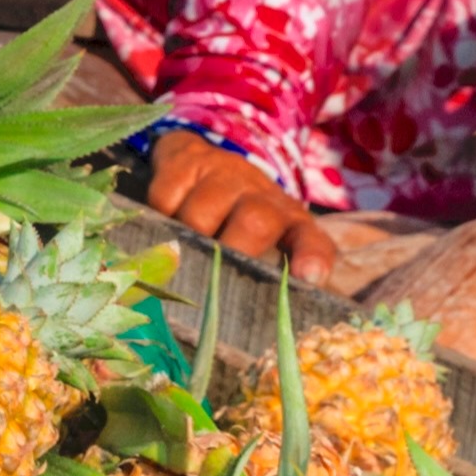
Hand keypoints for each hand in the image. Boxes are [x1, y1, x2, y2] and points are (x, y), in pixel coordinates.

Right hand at [148, 129, 340, 284]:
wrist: (202, 156)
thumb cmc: (238, 219)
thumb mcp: (266, 244)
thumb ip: (270, 277)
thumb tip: (264, 318)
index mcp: (291, 222)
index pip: (313, 240)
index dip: (312, 257)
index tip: (307, 277)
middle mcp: (263, 195)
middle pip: (254, 222)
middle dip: (232, 251)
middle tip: (212, 274)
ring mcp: (225, 174)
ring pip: (200, 215)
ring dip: (187, 238)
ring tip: (184, 246)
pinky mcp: (188, 162)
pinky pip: (166, 199)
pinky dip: (162, 216)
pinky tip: (168, 218)